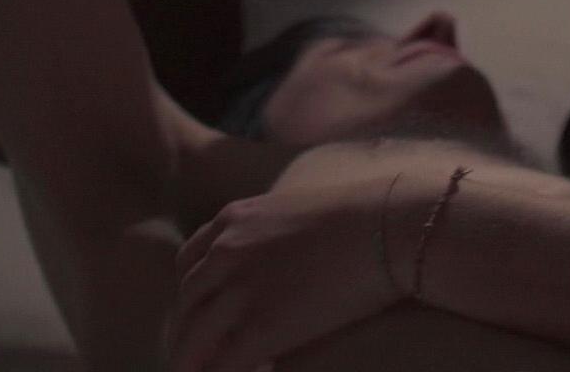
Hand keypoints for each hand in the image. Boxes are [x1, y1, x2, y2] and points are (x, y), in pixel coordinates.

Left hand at [167, 176, 407, 371]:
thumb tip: (280, 269)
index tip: (193, 314)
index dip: (189, 295)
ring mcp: (238, 289)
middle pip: (185, 304)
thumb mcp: (298, 213)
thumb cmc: (362, 217)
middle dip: (183, 335)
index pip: (189, 262)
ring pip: (193, 339)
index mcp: (233, 221)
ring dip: (191, 364)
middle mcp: (225, 252)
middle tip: (189, 358)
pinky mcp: (260, 326)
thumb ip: (273, 237)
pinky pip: (223, 364)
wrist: (386, 227)